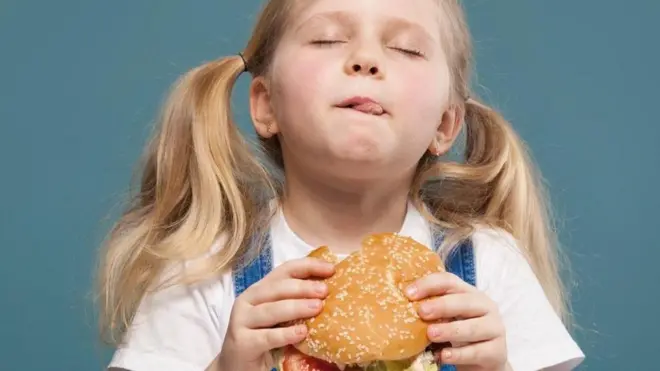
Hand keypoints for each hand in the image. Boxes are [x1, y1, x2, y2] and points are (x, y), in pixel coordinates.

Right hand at [218, 257, 334, 370]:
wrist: (236, 365)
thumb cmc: (263, 337)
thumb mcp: (279, 317)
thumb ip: (295, 304)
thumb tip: (329, 295)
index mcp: (260, 289)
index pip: (285, 270)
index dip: (308, 266)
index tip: (331, 269)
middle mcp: (248, 300)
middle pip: (277, 288)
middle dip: (303, 287)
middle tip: (324, 291)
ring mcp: (242, 320)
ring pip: (271, 310)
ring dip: (296, 307)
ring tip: (317, 307)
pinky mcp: (242, 342)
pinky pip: (267, 336)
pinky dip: (285, 334)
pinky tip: (302, 333)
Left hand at [405, 272, 506, 370]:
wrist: (486, 361)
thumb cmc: (460, 334)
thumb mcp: (447, 318)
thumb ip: (433, 311)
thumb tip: (401, 306)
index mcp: (469, 293)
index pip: (449, 281)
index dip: (429, 284)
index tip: (408, 293)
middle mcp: (485, 306)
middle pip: (463, 301)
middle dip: (441, 305)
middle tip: (422, 312)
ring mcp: (495, 328)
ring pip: (472, 327)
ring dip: (450, 330)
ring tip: (431, 334)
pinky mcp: (497, 351)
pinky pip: (477, 351)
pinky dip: (459, 354)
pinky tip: (445, 356)